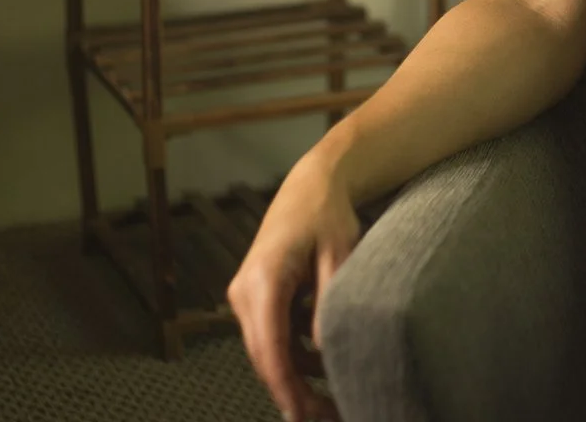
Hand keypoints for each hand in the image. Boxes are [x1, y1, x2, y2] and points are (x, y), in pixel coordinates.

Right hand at [228, 145, 363, 421]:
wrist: (311, 187)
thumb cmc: (327, 216)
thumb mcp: (340, 255)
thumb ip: (329, 303)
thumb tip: (325, 353)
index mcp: (264, 278)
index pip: (270, 346)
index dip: (286, 387)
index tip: (303, 415)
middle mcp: (245, 291)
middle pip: (265, 356)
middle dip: (292, 392)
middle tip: (328, 417)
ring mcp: (246, 295)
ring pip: (268, 351)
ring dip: (295, 377)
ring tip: (331, 402)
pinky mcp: (255, 298)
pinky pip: (272, 337)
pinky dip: (294, 356)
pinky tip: (323, 367)